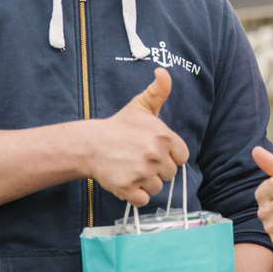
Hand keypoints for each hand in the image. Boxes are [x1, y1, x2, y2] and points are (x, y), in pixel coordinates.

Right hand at [86, 68, 188, 206]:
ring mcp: (142, 173)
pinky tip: (127, 182)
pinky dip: (135, 195)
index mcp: (164, 137)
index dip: (170, 156)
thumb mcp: (141, 105)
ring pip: (157, 188)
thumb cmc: (119, 126)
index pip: (182, 157)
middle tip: (140, 159)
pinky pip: (143, 200)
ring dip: (147, 183)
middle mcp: (155, 155)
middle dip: (158, 169)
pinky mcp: (128, 188)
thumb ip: (159, 90)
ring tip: (132, 169)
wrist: (90, 144)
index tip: (155, 150)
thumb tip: (163, 71)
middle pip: (170, 174)